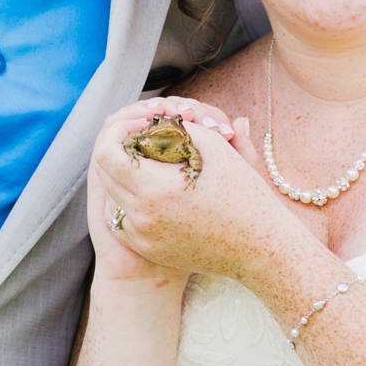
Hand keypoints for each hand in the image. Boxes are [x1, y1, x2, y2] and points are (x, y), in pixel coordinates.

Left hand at [88, 97, 244, 284]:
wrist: (259, 247)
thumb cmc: (244, 194)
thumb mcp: (217, 148)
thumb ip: (180, 127)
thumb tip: (157, 117)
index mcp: (156, 186)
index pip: (107, 152)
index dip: (119, 132)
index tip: (140, 126)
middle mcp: (143, 214)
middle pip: (106, 174)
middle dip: (123, 151)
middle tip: (149, 142)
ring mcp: (143, 235)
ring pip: (112, 196)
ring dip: (126, 177)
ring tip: (155, 166)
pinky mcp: (149, 248)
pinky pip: (122, 220)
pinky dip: (131, 202)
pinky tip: (155, 193)